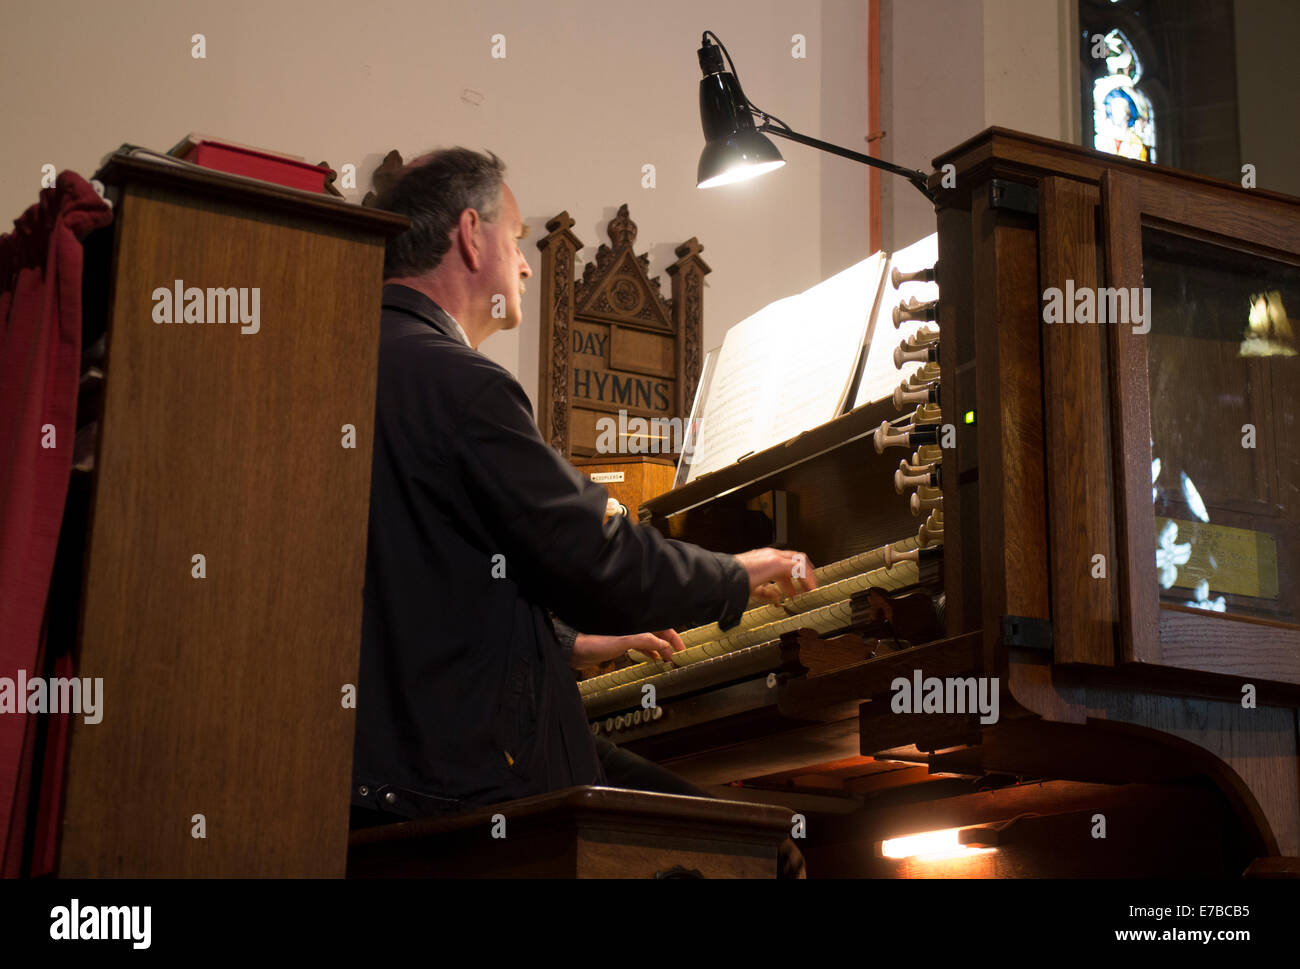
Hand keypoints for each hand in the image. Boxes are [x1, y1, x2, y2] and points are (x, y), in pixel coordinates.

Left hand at [571, 629, 685, 665]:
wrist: (574, 649)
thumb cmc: (594, 640)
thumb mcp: (624, 640)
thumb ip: (646, 641)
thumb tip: (665, 646)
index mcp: (636, 621)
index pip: (662, 625)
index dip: (674, 637)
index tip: (682, 649)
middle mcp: (632, 625)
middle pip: (657, 632)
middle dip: (668, 643)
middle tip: (677, 656)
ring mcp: (626, 634)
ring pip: (649, 639)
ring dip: (660, 648)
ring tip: (668, 659)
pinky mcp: (619, 642)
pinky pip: (640, 646)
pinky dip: (648, 652)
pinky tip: (653, 659)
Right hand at [734, 548, 816, 603]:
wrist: (724, 577)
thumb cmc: (733, 582)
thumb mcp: (752, 588)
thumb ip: (765, 592)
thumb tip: (775, 597)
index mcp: (764, 560)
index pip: (785, 565)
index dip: (792, 580)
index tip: (794, 593)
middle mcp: (770, 555)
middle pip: (796, 559)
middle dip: (804, 574)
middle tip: (809, 589)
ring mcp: (774, 557)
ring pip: (800, 560)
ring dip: (808, 575)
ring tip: (812, 589)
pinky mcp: (777, 562)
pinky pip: (799, 567)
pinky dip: (807, 578)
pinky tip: (810, 589)